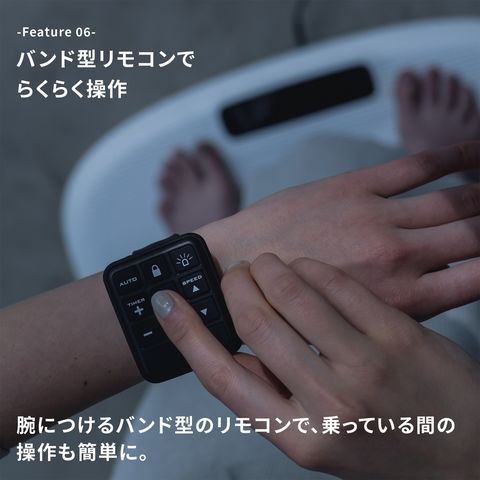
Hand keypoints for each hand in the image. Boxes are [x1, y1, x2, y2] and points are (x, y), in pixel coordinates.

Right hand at [152, 254, 479, 479]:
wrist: (466, 450)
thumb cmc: (385, 442)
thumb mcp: (318, 440)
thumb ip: (273, 394)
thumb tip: (236, 344)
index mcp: (297, 438)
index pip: (221, 377)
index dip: (185, 333)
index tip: (164, 303)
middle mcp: (328, 404)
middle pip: (253, 320)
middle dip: (235, 285)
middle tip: (236, 275)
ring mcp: (366, 365)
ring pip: (292, 291)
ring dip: (269, 268)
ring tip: (267, 266)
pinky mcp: (398, 333)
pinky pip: (336, 282)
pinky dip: (312, 268)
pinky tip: (310, 269)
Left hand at [198, 142, 479, 318]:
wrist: (235, 267)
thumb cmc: (288, 304)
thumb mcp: (350, 326)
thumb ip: (397, 311)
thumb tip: (433, 293)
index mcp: (401, 301)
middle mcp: (399, 259)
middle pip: (475, 235)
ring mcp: (378, 218)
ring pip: (456, 201)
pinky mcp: (355, 187)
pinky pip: (418, 166)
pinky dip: (456, 155)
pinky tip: (477, 154)